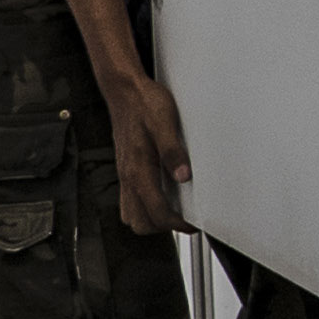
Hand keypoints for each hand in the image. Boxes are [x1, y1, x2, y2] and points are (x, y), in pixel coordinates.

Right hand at [101, 69, 194, 235]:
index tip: (193, 223)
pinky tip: (160, 195)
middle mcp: (128, 176)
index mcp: (138, 169)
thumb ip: (173, 151)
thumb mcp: (165, 122)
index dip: (177, 224)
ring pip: (131, 214)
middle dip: (162, 226)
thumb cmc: (144, 104)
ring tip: (173, 211)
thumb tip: (183, 175)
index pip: (156, 212)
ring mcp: (124, 174)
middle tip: (184, 218)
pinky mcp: (125, 169)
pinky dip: (143, 207)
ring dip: (151, 219)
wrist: (124, 91)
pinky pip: (129, 200)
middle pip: (140, 222)